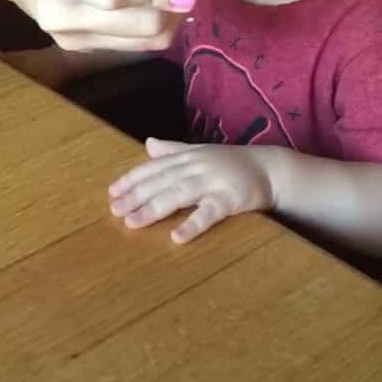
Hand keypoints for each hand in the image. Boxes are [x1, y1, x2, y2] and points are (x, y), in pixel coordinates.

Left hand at [109, 138, 275, 243]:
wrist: (269, 168)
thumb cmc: (232, 162)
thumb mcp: (201, 152)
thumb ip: (173, 149)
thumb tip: (148, 143)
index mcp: (188, 156)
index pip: (154, 167)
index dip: (132, 178)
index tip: (112, 192)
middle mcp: (196, 166)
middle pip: (161, 181)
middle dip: (136, 196)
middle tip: (115, 211)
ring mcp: (213, 181)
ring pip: (177, 194)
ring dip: (153, 209)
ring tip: (132, 223)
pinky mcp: (229, 199)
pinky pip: (209, 213)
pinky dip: (192, 224)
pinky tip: (177, 237)